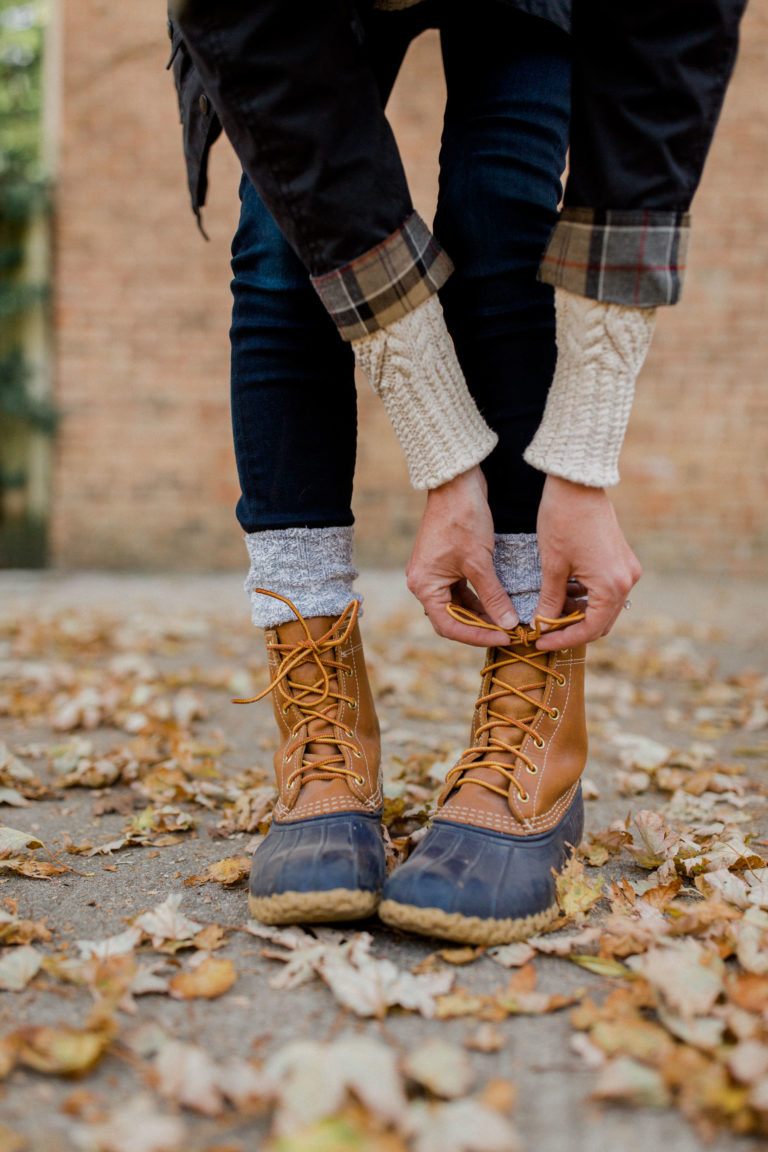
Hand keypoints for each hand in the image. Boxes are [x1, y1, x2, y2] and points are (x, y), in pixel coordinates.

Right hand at [406, 466, 517, 646]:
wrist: (457, 482)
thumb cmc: (462, 519)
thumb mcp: (480, 562)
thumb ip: (493, 596)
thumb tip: (508, 624)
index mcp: (424, 585)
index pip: (449, 625)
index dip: (477, 636)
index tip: (504, 638)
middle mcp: (423, 582)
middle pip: (452, 618)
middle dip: (479, 627)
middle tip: (508, 633)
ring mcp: (434, 572)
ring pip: (458, 605)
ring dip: (481, 614)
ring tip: (507, 622)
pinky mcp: (445, 563)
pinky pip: (462, 590)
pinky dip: (479, 598)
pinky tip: (499, 604)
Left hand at [533, 475, 641, 650]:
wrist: (578, 482)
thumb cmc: (562, 520)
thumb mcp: (552, 565)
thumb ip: (550, 600)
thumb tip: (541, 625)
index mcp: (612, 586)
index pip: (589, 629)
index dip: (562, 640)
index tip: (539, 641)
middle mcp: (626, 581)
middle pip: (600, 622)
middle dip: (571, 629)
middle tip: (543, 631)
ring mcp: (627, 570)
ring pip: (603, 607)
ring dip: (578, 614)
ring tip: (548, 613)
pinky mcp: (622, 560)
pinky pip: (605, 590)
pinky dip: (586, 597)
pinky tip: (562, 594)